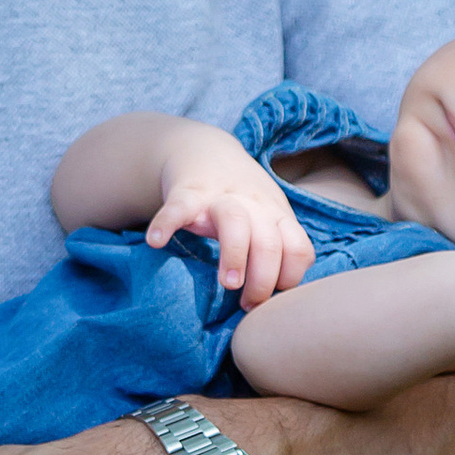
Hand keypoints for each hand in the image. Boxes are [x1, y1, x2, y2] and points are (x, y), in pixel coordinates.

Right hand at [145, 158, 312, 305]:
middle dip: (264, 279)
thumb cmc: (240, 198)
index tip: (271, 298)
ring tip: (227, 284)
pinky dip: (166, 224)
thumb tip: (276, 302)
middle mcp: (254, 205)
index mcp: (276, 216)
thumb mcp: (267, 216)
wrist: (203, 150)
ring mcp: (220, 197)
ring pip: (234, 221)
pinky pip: (178, 207)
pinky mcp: (187, 192)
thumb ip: (276, 250)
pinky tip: (156, 242)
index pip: (298, 249)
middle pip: (270, 241)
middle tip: (248, 304)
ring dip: (235, 255)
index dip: (289, 279)